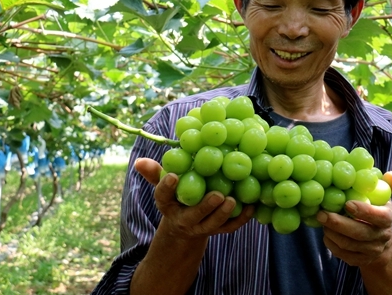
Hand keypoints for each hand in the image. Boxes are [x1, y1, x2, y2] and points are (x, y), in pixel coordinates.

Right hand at [135, 157, 253, 240]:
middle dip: (205, 207)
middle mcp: (183, 219)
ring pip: (213, 224)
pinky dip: (241, 219)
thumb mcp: (165, 186)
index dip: (167, 187)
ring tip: (233, 200)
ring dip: (224, 214)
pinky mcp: (217, 230)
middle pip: (193, 216)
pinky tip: (251, 206)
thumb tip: (140, 161)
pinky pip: (230, 228)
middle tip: (217, 195)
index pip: (163, 197)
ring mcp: (201, 227)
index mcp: (168, 205)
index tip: (174, 176)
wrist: (184, 226)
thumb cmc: (176, 196)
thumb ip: (156, 173)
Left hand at [316, 171, 391, 266]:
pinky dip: (330, 243)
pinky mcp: (359, 260)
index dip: (364, 211)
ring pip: (348, 245)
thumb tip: (391, 175)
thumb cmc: (376, 210)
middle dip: (338, 223)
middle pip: (360, 233)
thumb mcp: (383, 197)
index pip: (380, 217)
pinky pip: (342, 254)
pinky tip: (325, 232)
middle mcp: (381, 237)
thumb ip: (387, 185)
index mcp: (387, 218)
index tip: (347, 203)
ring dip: (331, 232)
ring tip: (320, 220)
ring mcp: (371, 251)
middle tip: (321, 213)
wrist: (380, 241)